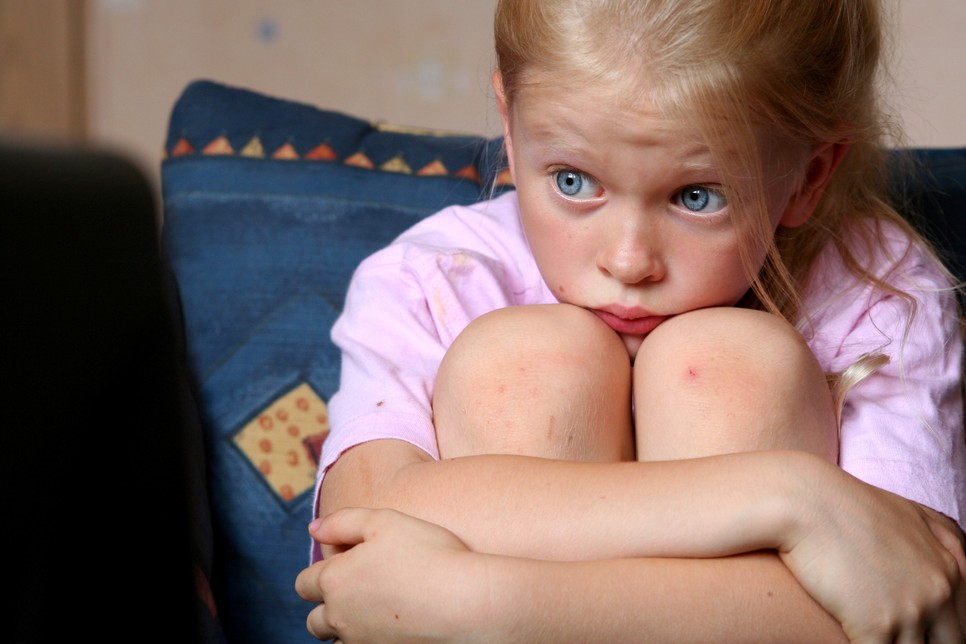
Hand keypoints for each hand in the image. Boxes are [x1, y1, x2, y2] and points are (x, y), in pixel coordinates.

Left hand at [296, 508, 490, 642]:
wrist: (466, 602)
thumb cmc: (428, 555)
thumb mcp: (384, 521)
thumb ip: (343, 521)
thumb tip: (315, 528)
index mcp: (335, 580)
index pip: (304, 583)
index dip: (321, 572)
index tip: (347, 563)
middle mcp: (339, 617)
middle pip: (314, 621)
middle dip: (327, 607)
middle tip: (360, 591)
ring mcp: (359, 643)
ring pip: (336, 642)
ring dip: (347, 629)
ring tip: (377, 611)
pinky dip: (368, 641)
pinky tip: (392, 627)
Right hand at [778, 460, 965, 642]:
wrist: (805, 502)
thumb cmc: (846, 503)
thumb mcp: (911, 513)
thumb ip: (943, 541)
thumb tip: (962, 561)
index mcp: (949, 569)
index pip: (961, 621)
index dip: (939, 631)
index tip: (918, 629)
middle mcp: (938, 592)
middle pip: (948, 643)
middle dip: (923, 641)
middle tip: (892, 633)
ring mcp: (910, 611)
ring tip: (870, 634)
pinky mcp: (875, 626)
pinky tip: (849, 636)